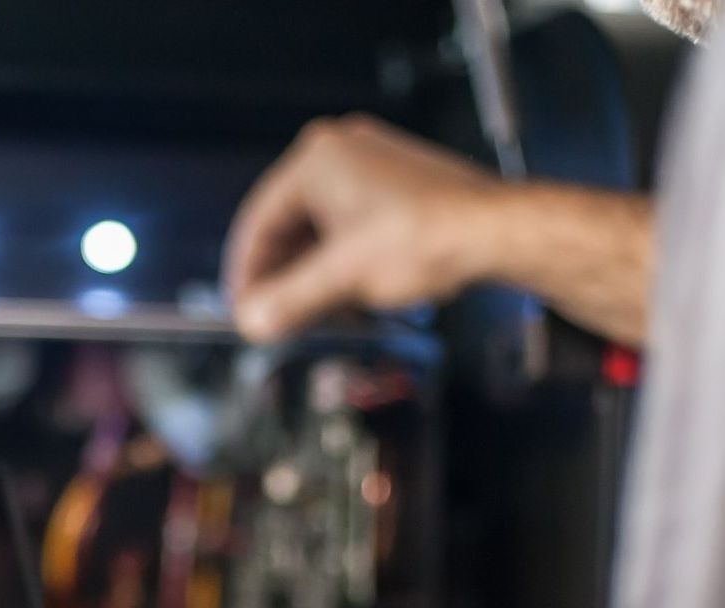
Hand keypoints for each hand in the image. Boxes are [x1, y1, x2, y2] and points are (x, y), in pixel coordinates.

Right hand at [225, 115, 501, 341]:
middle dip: (280, 279)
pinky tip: (344, 300)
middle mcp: (341, 154)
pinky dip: (338, 267)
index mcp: (317, 161)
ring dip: (310, 278)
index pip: (258, 223)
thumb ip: (288, 303)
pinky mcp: (393, 190)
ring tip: (309, 316)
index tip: (242, 308)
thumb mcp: (341, 279)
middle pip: (287, 228)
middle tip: (272, 318)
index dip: (245, 274)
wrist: (496, 233)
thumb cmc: (429, 237)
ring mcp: (369, 169)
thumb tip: (252, 322)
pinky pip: (347, 231)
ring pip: (318, 233)